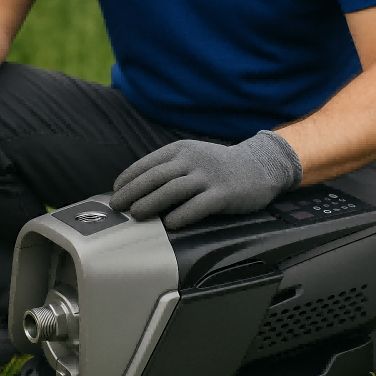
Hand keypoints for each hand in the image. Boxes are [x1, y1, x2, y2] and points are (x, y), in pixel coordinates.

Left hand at [109, 131, 302, 228]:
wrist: (260, 165)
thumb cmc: (219, 167)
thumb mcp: (192, 158)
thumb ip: (168, 170)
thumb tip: (136, 190)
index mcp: (180, 150)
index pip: (147, 163)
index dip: (128, 178)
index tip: (115, 191)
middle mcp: (192, 160)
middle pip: (155, 176)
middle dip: (132, 192)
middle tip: (116, 206)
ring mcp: (208, 176)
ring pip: (172, 189)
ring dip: (151, 202)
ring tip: (135, 214)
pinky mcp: (224, 193)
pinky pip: (198, 205)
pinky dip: (182, 215)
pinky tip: (170, 224)